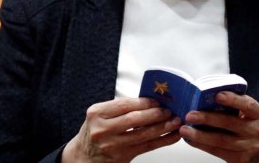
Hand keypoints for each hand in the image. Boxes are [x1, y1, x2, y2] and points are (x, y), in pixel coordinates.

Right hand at [62, 97, 181, 162]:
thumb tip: (148, 101)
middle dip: (155, 114)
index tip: (157, 101)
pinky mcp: (122, 157)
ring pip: (143, 134)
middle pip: (134, 119)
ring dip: (163, 127)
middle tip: (168, 110)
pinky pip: (147, 147)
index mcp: (97, 113)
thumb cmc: (94, 131)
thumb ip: (119, 108)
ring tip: (174, 121)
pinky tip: (172, 135)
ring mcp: (112, 145)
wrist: (84, 156)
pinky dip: (162, 140)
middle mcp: (103, 129)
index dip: (144, 102)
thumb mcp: (99, 115)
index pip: (125, 104)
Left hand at [179, 92, 258, 162]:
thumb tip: (203, 96)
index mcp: (258, 113)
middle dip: (207, 118)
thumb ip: (232, 105)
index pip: (247, 104)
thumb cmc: (246, 126)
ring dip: (200, 135)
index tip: (217, 96)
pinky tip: (191, 140)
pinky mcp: (241, 159)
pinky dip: (202, 145)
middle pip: (229, 122)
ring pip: (221, 139)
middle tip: (190, 115)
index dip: (233, 100)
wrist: (256, 152)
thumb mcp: (246, 114)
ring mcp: (250, 146)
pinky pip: (218, 151)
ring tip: (185, 130)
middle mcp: (257, 130)